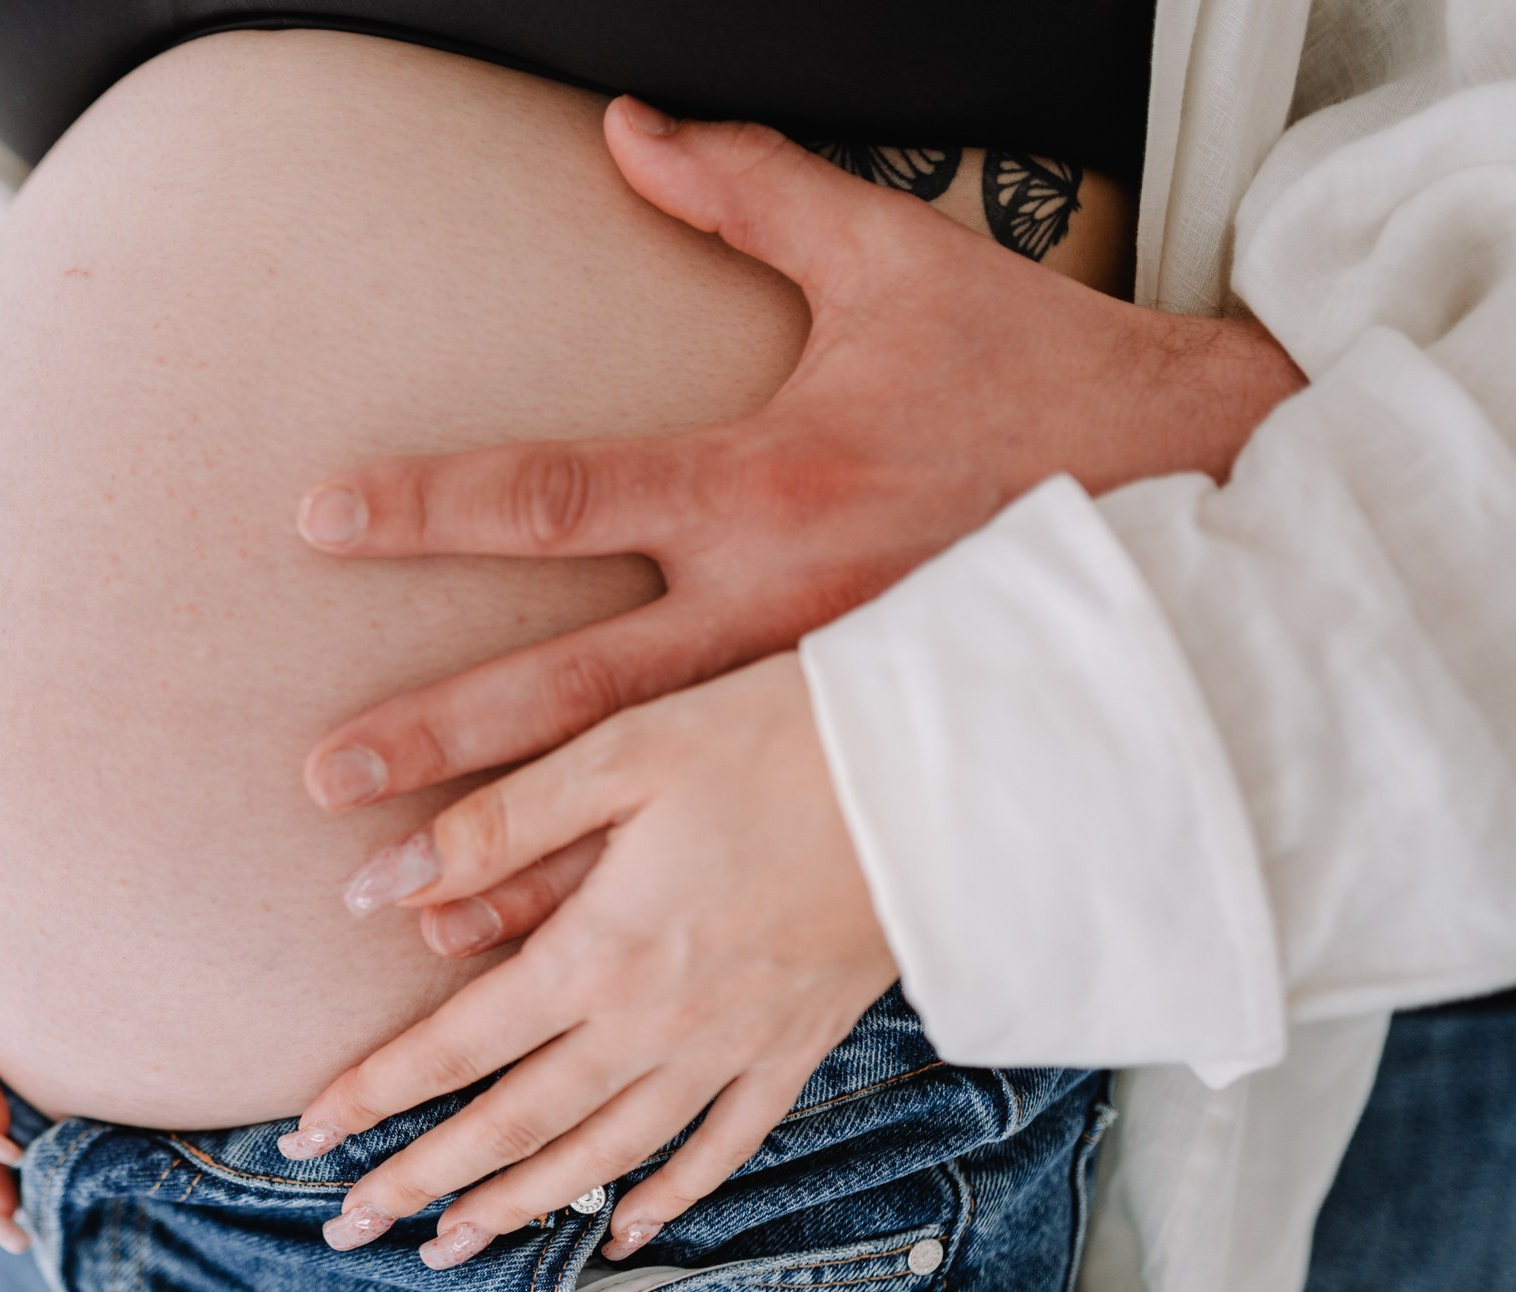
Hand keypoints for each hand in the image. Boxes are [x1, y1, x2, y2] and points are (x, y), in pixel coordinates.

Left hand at [290, 654, 895, 1267]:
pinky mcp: (798, 1047)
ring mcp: (732, 1049)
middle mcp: (657, 1024)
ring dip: (520, 1208)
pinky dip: (668, 1196)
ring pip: (605, 1157)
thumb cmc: (773, 737)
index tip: (306, 1135)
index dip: (374, 1096)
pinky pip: (723, 1147)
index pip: (456, 1049)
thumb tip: (370, 887)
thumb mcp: (620, 752)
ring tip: (449, 1248)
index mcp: (600, 952)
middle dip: (423, 1181)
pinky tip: (627, 1228)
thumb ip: (493, 827)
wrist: (942, 776)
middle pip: (516, 1127)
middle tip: (349, 1225)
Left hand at [296, 102, 1303, 960]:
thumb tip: (625, 129)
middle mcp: (777, 608)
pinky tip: (559, 938)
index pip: (562, 492)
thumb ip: (752, 196)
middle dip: (444, 736)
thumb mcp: (898, 262)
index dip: (434, 503)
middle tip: (324, 778)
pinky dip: (641, 895)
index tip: (317, 519)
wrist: (1197, 492)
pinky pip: (729, 844)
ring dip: (521, 855)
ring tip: (404, 909)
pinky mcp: (859, 754)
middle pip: (575, 683)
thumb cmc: (1035, 374)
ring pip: (645, 798)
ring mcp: (816, 703)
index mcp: (768, 481)